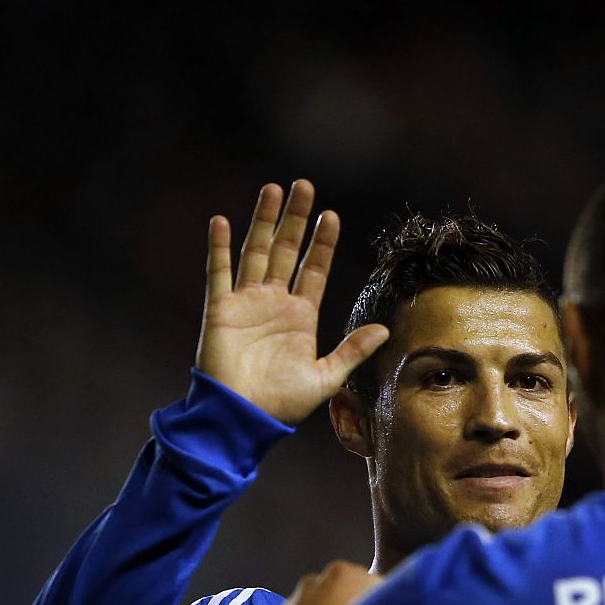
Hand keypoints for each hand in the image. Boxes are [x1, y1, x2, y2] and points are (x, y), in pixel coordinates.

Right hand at [196, 182, 390, 426]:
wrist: (242, 419)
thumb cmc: (282, 404)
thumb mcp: (326, 377)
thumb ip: (352, 351)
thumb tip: (384, 329)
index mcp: (301, 316)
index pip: (314, 269)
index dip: (322, 243)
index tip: (331, 215)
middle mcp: (274, 302)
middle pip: (287, 251)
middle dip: (296, 219)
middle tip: (304, 186)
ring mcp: (246, 303)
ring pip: (257, 252)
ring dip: (264, 221)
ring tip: (274, 190)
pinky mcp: (220, 310)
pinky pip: (219, 273)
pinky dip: (219, 247)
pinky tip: (222, 221)